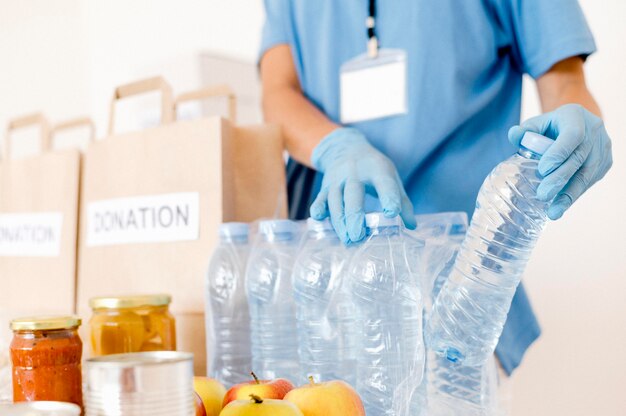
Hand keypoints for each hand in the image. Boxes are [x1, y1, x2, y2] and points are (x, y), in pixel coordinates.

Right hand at [310, 127, 415, 243]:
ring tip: (347, 239)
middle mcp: (355, 172)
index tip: (392, 213)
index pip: (384, 184)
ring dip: (339, 220)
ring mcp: (338, 179)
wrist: (346, 148)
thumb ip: (402, 201)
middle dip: (354, 216)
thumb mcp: (390, 177)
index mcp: (377, 169)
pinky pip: (320, 198)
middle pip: (353, 194)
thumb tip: (411, 225)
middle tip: (358, 236)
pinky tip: (319, 219)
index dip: (389, 197)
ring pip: (335, 200)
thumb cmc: (374, 169)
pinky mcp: (325, 186)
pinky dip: (318, 208)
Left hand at [508, 104, 612, 219]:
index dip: (558, 153)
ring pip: (587, 174)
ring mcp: (602, 148)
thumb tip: (514, 135)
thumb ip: (525, 130)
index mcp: (576, 117)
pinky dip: (574, 194)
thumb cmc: (552, 126)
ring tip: (553, 212)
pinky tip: (560, 206)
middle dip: (560, 179)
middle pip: (579, 159)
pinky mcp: (605, 163)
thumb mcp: (538, 123)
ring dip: (569, 194)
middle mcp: (594, 131)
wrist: (578, 124)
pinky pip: (590, 181)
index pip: (572, 136)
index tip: (542, 170)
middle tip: (543, 195)